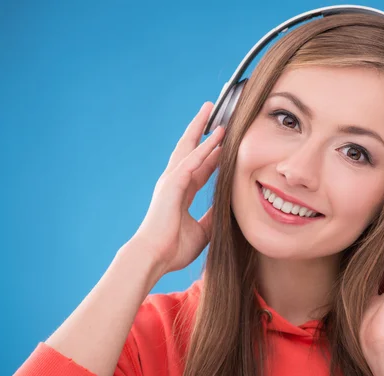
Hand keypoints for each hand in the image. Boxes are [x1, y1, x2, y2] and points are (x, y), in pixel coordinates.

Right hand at [127, 101, 224, 276]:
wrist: (154, 257)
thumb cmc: (173, 248)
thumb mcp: (203, 231)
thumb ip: (213, 217)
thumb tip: (229, 211)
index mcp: (181, 193)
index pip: (200, 167)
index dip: (212, 154)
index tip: (224, 141)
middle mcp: (175, 182)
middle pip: (191, 149)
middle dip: (201, 130)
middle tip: (211, 112)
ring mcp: (171, 181)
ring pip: (188, 148)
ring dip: (200, 128)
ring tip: (210, 110)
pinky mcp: (171, 185)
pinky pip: (190, 162)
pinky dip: (203, 149)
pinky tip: (215, 136)